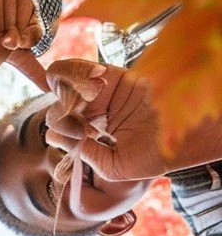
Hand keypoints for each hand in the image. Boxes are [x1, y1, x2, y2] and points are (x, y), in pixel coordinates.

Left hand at [43, 61, 163, 186]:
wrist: (182, 137)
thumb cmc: (152, 157)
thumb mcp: (111, 166)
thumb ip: (84, 153)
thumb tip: (53, 135)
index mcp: (90, 135)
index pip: (60, 126)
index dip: (59, 128)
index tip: (75, 135)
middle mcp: (93, 112)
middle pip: (58, 104)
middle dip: (63, 113)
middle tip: (85, 122)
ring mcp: (101, 93)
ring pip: (63, 84)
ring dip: (67, 93)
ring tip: (86, 105)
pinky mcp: (113, 76)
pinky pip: (81, 69)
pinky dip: (75, 74)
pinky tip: (91, 87)